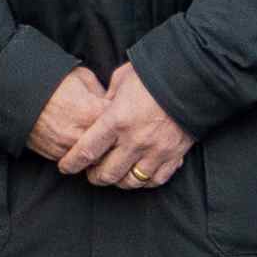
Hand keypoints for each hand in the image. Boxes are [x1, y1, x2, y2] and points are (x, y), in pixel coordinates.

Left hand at [33, 64, 190, 195]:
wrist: (192, 78)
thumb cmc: (153, 74)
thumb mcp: (121, 80)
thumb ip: (107, 99)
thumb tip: (100, 109)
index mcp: (116, 120)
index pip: (86, 151)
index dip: (71, 163)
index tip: (65, 167)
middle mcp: (134, 140)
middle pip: (107, 174)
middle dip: (94, 177)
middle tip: (91, 174)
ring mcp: (156, 151)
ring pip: (131, 181)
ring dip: (119, 181)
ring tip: (115, 176)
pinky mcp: (174, 155)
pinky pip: (156, 180)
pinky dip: (145, 181)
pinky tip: (139, 175)